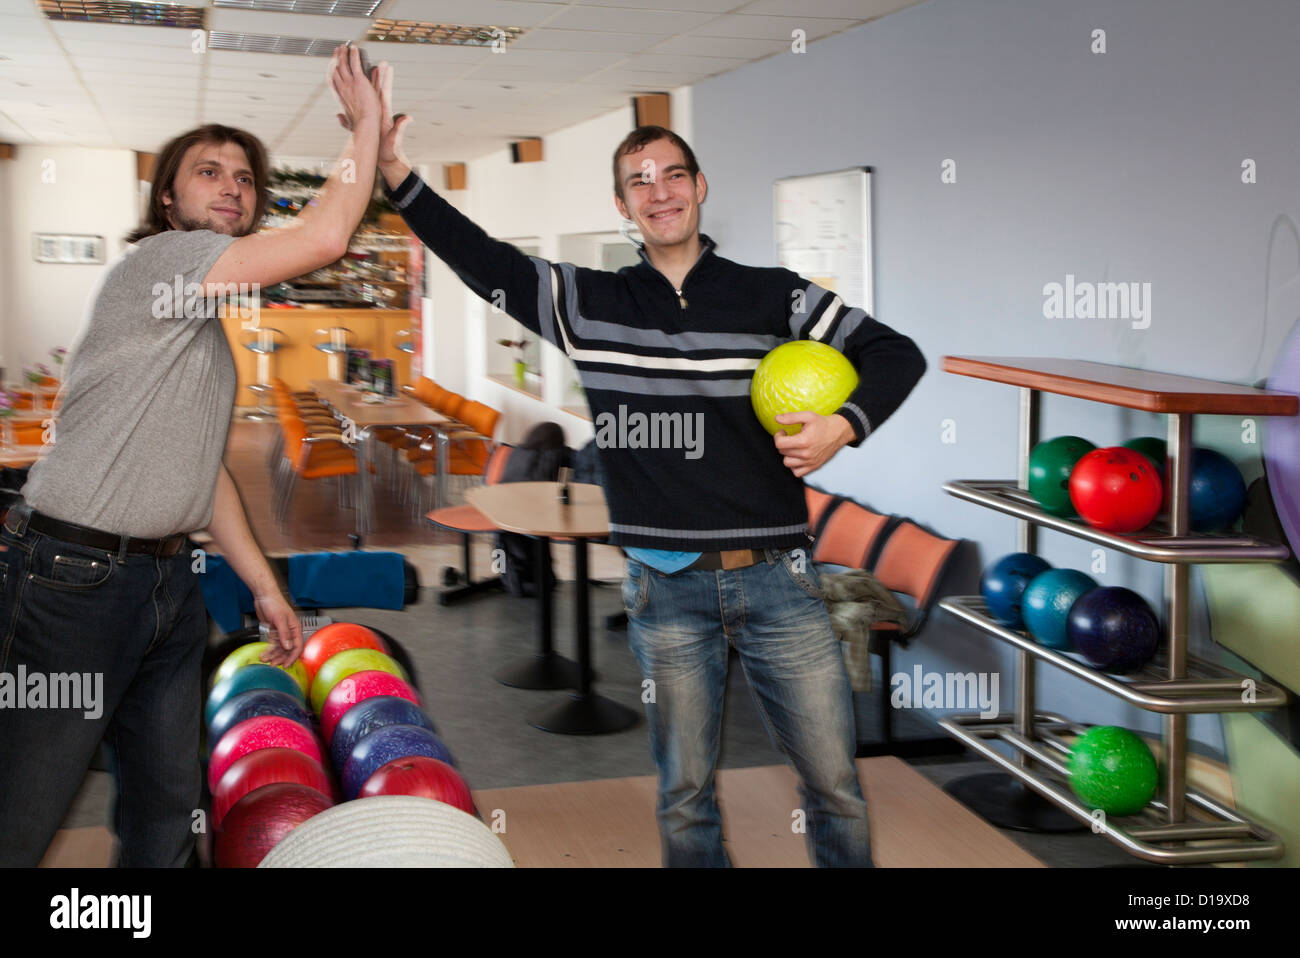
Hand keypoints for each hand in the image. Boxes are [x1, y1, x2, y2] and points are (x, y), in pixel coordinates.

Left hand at [254, 592, 303, 666]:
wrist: (264, 596)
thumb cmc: (274, 603)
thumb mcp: (279, 619)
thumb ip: (284, 634)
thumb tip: (288, 647)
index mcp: (295, 628)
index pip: (297, 646)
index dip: (292, 657)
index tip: (286, 664)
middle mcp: (289, 631)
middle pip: (288, 649)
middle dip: (281, 658)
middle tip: (273, 664)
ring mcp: (281, 632)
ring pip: (279, 648)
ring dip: (273, 655)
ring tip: (266, 660)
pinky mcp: (274, 632)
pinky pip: (273, 644)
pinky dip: (269, 650)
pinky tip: (264, 654)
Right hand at [329, 44, 380, 132]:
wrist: (366, 125)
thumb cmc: (360, 127)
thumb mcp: (349, 123)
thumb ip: (343, 119)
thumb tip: (338, 116)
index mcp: (341, 97)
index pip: (333, 80)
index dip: (332, 70)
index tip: (332, 64)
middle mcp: (343, 88)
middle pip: (337, 69)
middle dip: (336, 59)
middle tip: (337, 51)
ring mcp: (350, 83)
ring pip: (344, 64)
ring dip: (343, 54)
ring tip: (344, 47)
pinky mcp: (359, 80)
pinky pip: (355, 64)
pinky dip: (354, 55)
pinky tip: (354, 48)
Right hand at [372, 60, 412, 180]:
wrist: (387, 160)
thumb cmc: (391, 152)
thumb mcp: (394, 140)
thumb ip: (400, 128)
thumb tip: (409, 118)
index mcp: (384, 115)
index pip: (384, 93)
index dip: (384, 79)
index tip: (385, 66)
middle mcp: (380, 113)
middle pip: (379, 91)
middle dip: (379, 76)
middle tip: (380, 61)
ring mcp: (376, 117)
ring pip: (372, 97)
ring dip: (371, 84)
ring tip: (370, 69)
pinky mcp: (371, 122)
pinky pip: (365, 106)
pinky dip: (362, 98)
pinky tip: (357, 92)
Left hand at [773, 412, 854, 477]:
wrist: (838, 432)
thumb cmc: (822, 424)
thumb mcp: (807, 416)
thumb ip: (791, 417)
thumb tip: (776, 419)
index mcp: (803, 441)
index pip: (779, 444)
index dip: (777, 436)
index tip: (783, 432)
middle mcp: (806, 454)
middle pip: (782, 452)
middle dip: (783, 444)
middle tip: (789, 437)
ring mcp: (810, 462)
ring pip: (787, 463)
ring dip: (787, 455)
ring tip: (793, 447)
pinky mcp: (814, 467)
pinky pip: (797, 473)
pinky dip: (794, 466)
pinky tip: (797, 457)